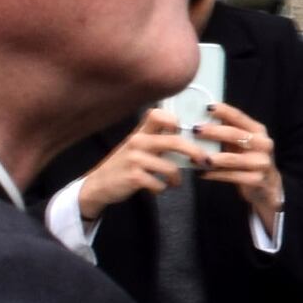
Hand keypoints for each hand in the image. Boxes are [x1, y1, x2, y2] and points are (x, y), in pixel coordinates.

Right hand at [74, 110, 193, 219]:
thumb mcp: (137, 147)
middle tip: (203, 161)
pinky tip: (156, 188)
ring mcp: (135, 159)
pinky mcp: (134, 177)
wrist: (99, 184)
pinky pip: (160, 183)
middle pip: (175, 140)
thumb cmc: (123, 165)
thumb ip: (157, 141)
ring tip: (173, 182)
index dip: (174, 120)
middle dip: (194, 152)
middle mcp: (138, 142)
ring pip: (170, 168)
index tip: (183, 131)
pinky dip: (162, 188)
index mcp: (140, 132)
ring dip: (176, 179)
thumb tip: (187, 141)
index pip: (157, 114)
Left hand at [185, 100, 281, 229]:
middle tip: (196, 130)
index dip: (224, 111)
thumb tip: (204, 118)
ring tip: (196, 157)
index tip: (208, 107)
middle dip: (214, 132)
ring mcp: (261, 163)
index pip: (239, 117)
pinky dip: (215, 174)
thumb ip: (230, 131)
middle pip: (235, 135)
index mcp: (258, 131)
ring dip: (213, 157)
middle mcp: (263, 144)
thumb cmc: (250, 159)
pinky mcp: (256, 179)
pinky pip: (231, 176)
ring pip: (233, 159)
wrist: (268, 184)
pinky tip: (202, 173)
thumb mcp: (244, 142)